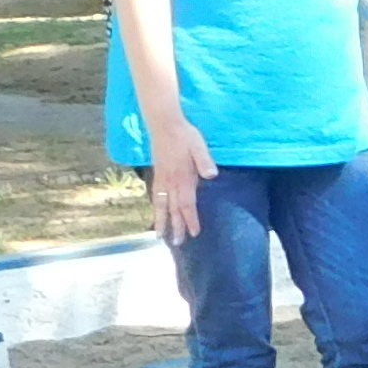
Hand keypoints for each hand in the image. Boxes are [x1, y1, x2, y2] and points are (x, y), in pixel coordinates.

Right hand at [145, 112, 216, 244]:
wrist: (164, 124)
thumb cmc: (185, 135)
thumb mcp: (199, 145)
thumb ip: (204, 161)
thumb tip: (212, 175)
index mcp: (182, 177)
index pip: (187, 203)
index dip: (190, 219)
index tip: (193, 233)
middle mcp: (170, 181)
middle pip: (173, 208)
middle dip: (176, 226)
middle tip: (177, 243)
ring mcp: (162, 178)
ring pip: (161, 204)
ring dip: (162, 220)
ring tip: (159, 235)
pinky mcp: (157, 173)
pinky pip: (156, 195)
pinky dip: (156, 207)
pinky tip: (157, 212)